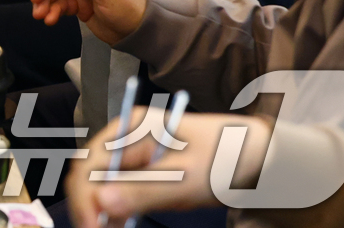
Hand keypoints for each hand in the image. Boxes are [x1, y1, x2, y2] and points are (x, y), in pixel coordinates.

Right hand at [66, 110, 271, 227]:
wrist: (258, 156)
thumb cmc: (226, 159)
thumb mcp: (187, 179)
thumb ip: (144, 191)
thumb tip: (102, 204)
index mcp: (131, 127)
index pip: (91, 162)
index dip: (85, 196)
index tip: (93, 227)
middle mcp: (126, 136)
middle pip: (91, 173)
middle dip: (92, 205)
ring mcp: (133, 152)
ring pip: (102, 184)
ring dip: (103, 209)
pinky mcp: (142, 169)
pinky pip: (120, 190)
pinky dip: (119, 208)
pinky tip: (125, 222)